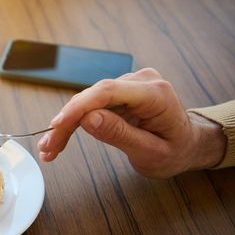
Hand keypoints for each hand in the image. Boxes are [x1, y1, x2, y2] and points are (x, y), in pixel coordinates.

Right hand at [37, 68, 225, 177]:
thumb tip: (87, 119)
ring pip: (87, 102)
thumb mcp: (150, 152)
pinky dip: (75, 122)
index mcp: (155, 94)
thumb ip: (120, 134)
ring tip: (49, 148)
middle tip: (48, 147)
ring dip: (66, 125)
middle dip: (66, 122)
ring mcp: (129, 84)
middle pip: (92, 97)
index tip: (56, 125)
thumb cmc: (174, 152)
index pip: (108, 92)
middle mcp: (141, 81)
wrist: (187, 145)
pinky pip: (92, 104)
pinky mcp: (120, 92)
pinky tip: (59, 138)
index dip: (78, 107)